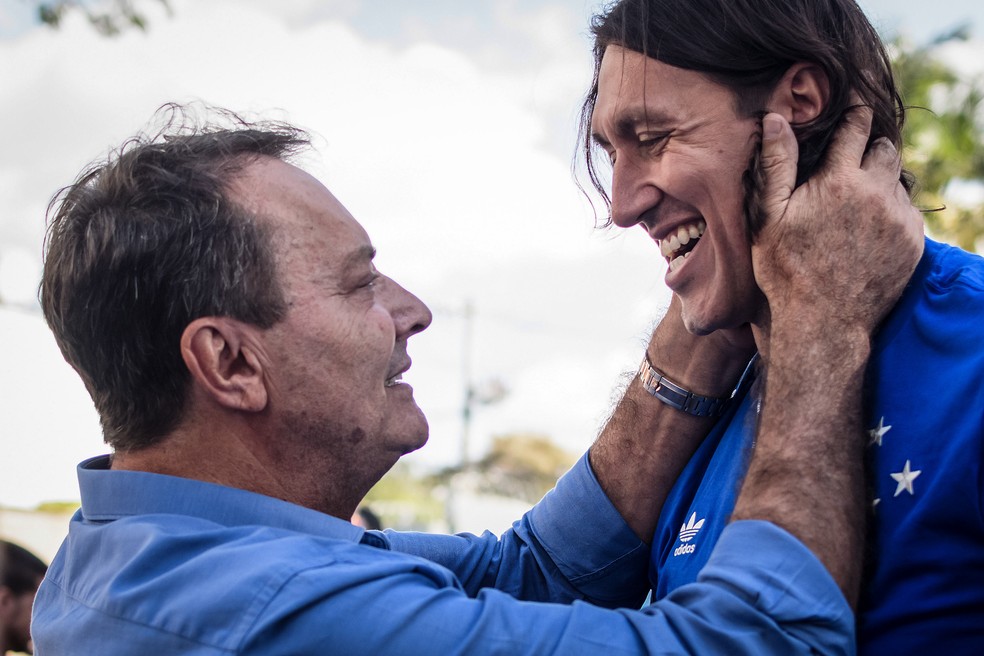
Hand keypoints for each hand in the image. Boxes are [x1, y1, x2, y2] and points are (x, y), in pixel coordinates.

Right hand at [751, 105, 923, 340]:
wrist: (823, 322)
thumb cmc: (786, 270)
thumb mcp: (768, 217)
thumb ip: (775, 164)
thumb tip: (774, 119)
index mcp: (839, 180)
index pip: (856, 128)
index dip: (853, 117)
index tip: (852, 113)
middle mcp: (876, 192)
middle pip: (886, 149)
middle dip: (870, 150)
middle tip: (850, 166)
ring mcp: (899, 218)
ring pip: (897, 181)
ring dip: (880, 183)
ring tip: (855, 205)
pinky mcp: (914, 241)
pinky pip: (907, 212)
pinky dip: (890, 213)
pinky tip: (866, 232)